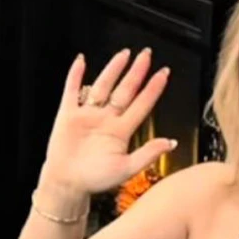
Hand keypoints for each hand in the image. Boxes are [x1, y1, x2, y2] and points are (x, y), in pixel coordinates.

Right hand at [40, 48, 175, 197]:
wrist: (67, 184)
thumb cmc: (95, 180)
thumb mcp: (126, 169)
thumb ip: (147, 154)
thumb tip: (170, 142)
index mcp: (121, 131)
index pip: (141, 104)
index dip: (153, 89)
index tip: (164, 73)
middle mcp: (106, 119)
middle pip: (124, 90)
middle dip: (136, 72)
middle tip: (147, 55)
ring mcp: (87, 115)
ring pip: (102, 86)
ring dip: (113, 70)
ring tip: (124, 54)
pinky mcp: (68, 115)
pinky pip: (72, 91)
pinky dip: (75, 75)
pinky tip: (81, 61)